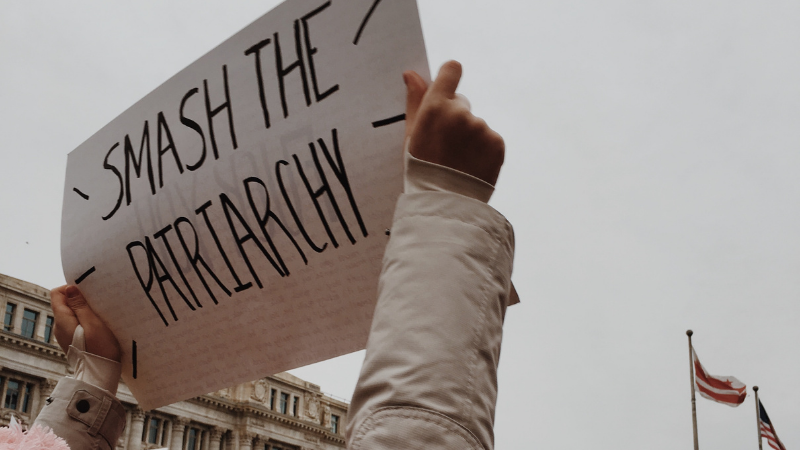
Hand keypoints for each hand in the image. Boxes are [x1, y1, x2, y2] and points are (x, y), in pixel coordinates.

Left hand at [50, 285, 120, 361]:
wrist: (100, 375)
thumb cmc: (100, 349)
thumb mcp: (93, 323)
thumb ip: (80, 305)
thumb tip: (69, 288)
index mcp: (62, 320)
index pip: (57, 293)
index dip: (71, 289)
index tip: (88, 294)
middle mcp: (59, 326)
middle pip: (64, 303)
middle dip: (79, 300)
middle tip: (97, 305)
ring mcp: (64, 335)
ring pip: (71, 313)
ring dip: (84, 311)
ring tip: (100, 317)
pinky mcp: (72, 340)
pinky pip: (75, 323)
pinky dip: (85, 320)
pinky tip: (97, 327)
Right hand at [404, 60, 504, 185]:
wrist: (444, 204)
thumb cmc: (421, 169)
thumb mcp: (411, 135)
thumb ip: (414, 101)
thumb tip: (412, 74)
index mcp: (435, 107)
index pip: (451, 71)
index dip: (449, 77)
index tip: (447, 85)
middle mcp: (460, 113)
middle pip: (462, 103)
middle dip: (455, 118)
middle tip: (445, 146)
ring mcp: (481, 128)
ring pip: (476, 124)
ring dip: (470, 137)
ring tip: (458, 161)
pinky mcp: (497, 143)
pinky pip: (490, 139)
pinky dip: (483, 150)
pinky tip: (472, 166)